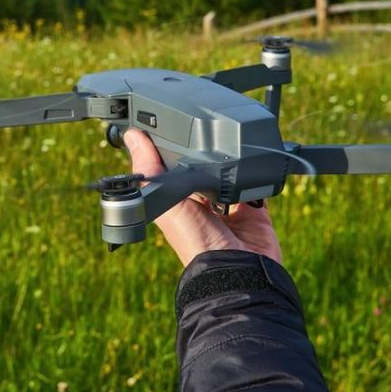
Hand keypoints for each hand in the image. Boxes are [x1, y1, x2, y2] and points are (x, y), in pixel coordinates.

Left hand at [123, 129, 282, 267]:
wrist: (238, 269)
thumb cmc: (196, 243)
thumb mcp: (167, 204)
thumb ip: (152, 172)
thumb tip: (132, 137)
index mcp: (178, 202)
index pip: (173, 168)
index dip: (171, 149)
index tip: (170, 122)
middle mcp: (203, 203)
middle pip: (204, 169)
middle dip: (205, 153)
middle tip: (205, 125)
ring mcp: (230, 206)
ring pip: (231, 173)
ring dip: (232, 161)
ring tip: (230, 142)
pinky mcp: (254, 208)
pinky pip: (258, 184)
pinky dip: (257, 174)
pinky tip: (253, 161)